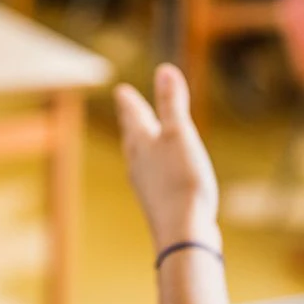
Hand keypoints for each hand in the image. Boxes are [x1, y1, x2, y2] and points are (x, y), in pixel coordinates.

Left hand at [115, 63, 219, 250]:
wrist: (183, 233)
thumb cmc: (181, 181)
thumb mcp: (180, 135)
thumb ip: (172, 104)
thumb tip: (165, 70)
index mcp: (142, 144)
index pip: (133, 116)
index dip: (129, 101)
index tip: (120, 90)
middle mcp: (138, 164)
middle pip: (133, 136)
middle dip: (132, 120)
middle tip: (128, 108)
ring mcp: (147, 186)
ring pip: (141, 157)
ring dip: (142, 143)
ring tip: (144, 138)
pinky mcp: (160, 202)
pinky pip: (155, 176)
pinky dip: (157, 165)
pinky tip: (164, 174)